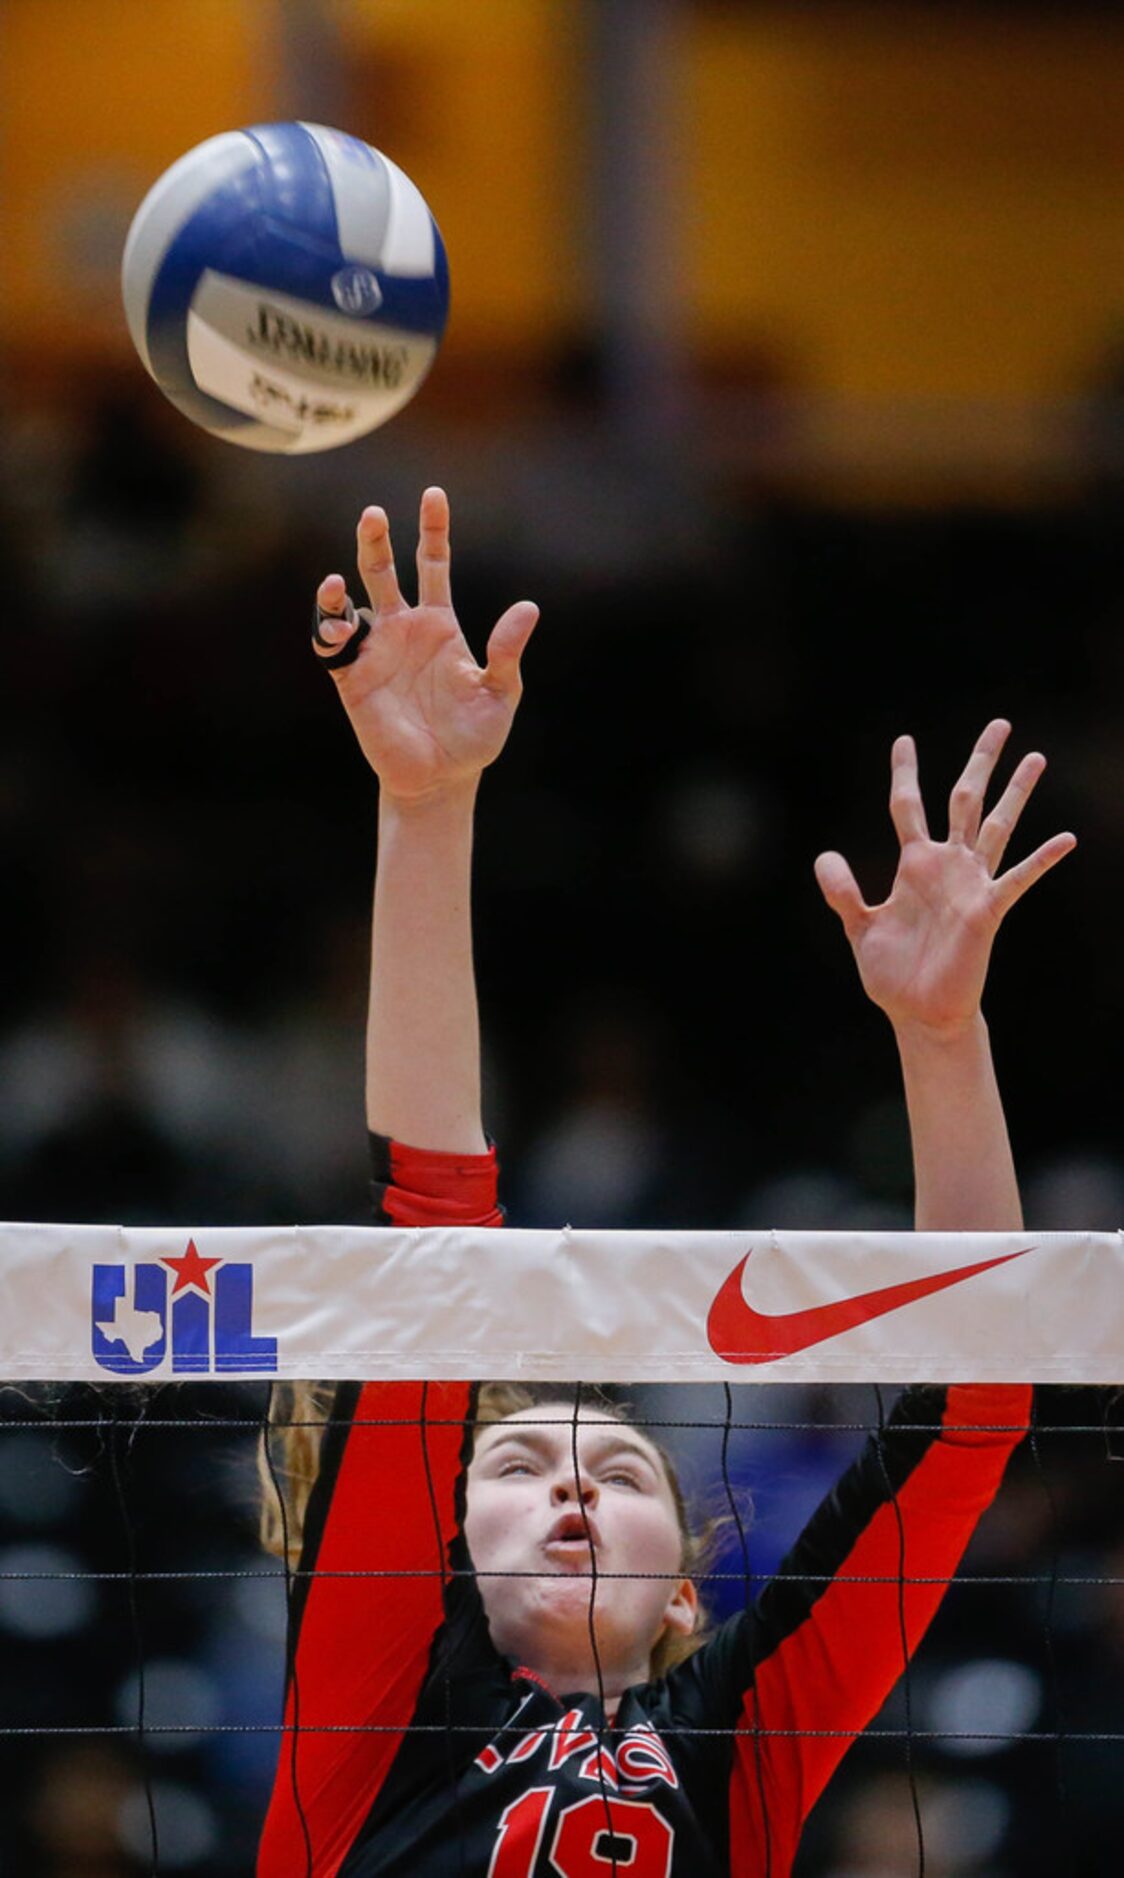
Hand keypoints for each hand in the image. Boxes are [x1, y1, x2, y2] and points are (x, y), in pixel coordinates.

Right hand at [314, 487, 538, 801]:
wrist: (442, 778)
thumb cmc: (475, 737)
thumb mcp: (501, 692)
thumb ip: (507, 651)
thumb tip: (528, 608)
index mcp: (440, 624)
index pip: (433, 564)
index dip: (433, 529)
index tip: (434, 495)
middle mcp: (404, 629)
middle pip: (385, 570)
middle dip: (377, 540)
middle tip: (373, 513)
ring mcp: (376, 651)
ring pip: (353, 602)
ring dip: (342, 584)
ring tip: (339, 579)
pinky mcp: (353, 679)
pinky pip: (332, 645)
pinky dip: (329, 627)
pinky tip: (338, 618)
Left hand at [814, 720, 1074, 1037]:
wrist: (918, 1013)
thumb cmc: (893, 973)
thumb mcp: (858, 926)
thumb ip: (842, 891)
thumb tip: (827, 855)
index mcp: (915, 864)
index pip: (908, 806)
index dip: (905, 773)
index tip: (904, 740)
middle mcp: (947, 866)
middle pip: (965, 800)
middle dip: (981, 762)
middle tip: (1000, 724)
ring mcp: (970, 885)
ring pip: (995, 827)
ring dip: (1016, 793)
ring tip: (1035, 757)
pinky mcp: (987, 911)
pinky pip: (1017, 880)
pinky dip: (1040, 860)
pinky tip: (1065, 839)